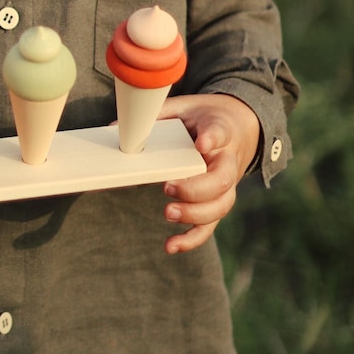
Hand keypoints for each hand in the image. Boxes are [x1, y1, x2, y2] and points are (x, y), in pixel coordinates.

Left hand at [157, 93, 259, 254]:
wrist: (238, 126)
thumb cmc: (204, 118)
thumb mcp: (184, 107)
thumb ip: (156, 116)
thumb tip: (116, 129)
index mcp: (221, 130)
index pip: (220, 133)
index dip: (213, 138)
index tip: (202, 143)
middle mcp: (228, 161)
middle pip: (221, 180)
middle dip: (195, 188)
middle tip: (168, 187)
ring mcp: (226, 185)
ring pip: (219, 206)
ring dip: (193, 214)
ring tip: (168, 213)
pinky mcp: (217, 202)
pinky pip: (210, 225)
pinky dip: (192, 239)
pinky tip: (171, 246)